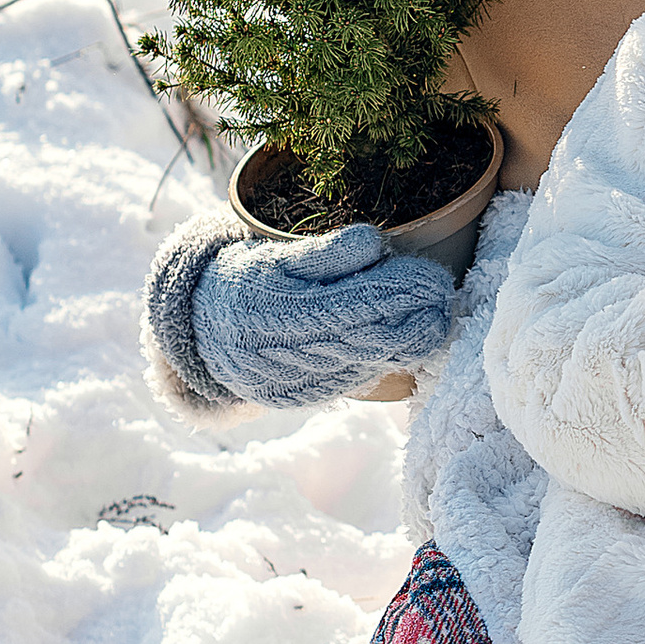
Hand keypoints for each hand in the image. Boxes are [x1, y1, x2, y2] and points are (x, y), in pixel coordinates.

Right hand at [194, 220, 457, 405]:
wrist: (199, 331)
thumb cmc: (243, 281)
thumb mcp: (274, 254)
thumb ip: (325, 252)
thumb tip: (377, 245)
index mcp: (275, 313)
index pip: (354, 305)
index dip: (400, 293)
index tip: (436, 278)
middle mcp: (284, 355)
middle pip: (367, 339)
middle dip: (414, 319)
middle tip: (445, 296)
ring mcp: (292, 383)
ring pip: (364, 363)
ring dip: (405, 341)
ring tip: (433, 315)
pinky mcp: (300, 399)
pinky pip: (350, 380)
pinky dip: (379, 359)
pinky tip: (399, 340)